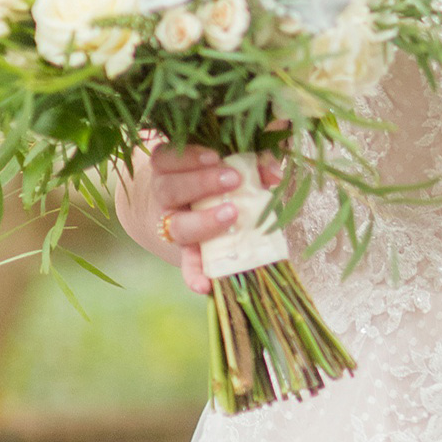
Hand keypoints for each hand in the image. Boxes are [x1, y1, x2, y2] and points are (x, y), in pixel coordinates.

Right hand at [146, 145, 284, 296]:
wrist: (192, 207)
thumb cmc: (218, 177)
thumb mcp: (231, 164)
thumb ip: (253, 164)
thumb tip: (275, 172)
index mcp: (171, 168)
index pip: (166, 158)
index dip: (187, 157)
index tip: (215, 156)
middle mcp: (166, 196)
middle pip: (169, 188)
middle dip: (201, 183)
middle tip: (233, 180)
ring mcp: (173, 225)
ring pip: (177, 225)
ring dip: (203, 221)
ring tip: (231, 215)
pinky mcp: (187, 251)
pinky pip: (187, 265)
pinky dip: (194, 275)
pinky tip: (205, 285)